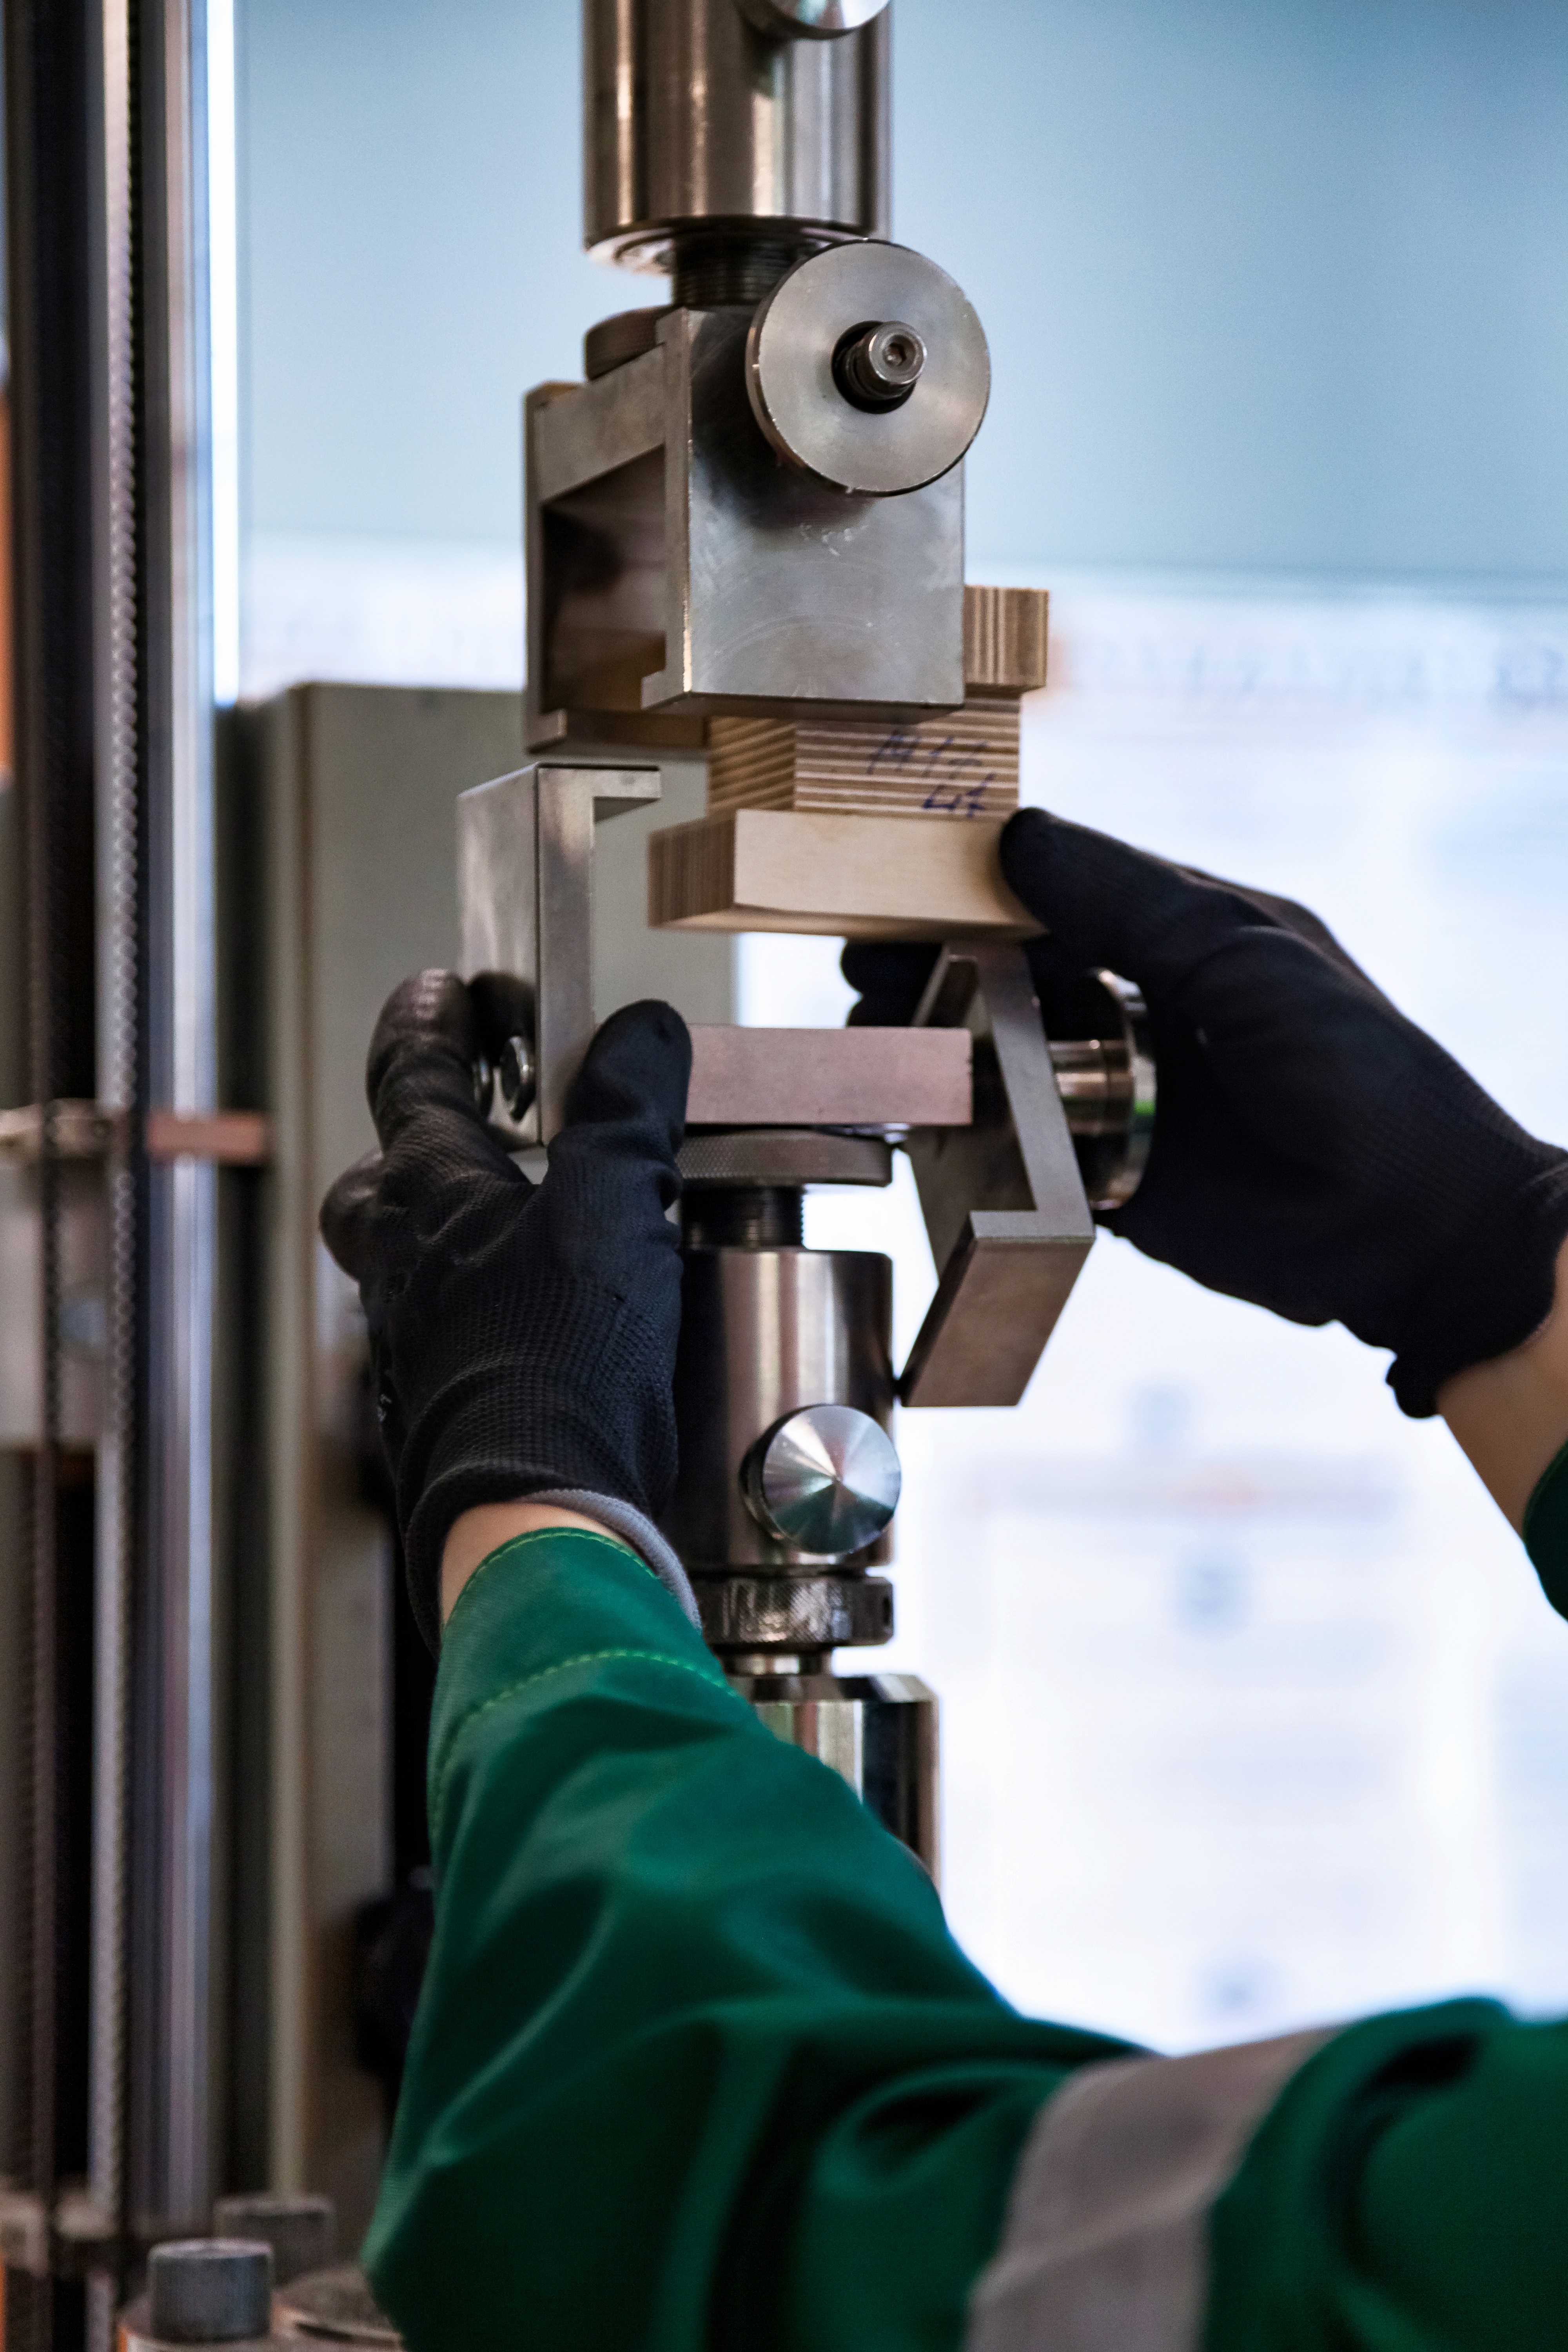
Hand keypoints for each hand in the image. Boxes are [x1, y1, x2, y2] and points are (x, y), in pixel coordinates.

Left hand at [321, 972, 691, 1650]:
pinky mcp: (441, 1410)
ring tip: (538, 1230)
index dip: (426, 1025)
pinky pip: (450, 1337)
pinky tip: (549, 1328)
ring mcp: (413, 1344)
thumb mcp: (613, 1205)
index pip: (409, 1079)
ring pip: (412, 1266)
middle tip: (476, 1128)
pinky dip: (491, 1314)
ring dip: (461, 1236)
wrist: (535, 1514)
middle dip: (417, 1147)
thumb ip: (627, 1109)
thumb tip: (641, 1030)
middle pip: (378, 1185)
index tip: (439, 992)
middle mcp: (400, 1268)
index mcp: (427, 1196)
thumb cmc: (561, 1360)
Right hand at [845, 809, 1567, 1418]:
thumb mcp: (1241, 951)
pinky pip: (1024, 1154)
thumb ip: (1128, 899)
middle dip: (942, 967)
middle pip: (1022, 977)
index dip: (982, 890)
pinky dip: (971, 1138)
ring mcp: (1128, 1100)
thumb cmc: (1354, 1067)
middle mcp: (1152, 1013)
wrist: (1407, 1222)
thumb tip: (1018, 837)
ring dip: (943, 1048)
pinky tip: (918, 1118)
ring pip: (1011, 1062)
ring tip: (879, 1036)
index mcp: (1191, 939)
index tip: (902, 883)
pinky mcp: (1113, 1184)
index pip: (1066, 895)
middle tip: (867, 965)